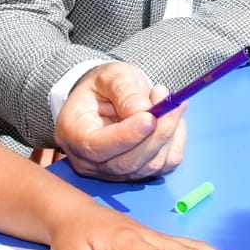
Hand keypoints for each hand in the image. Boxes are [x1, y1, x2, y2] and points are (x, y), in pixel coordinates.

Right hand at [54, 62, 184, 180]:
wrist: (110, 98)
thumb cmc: (105, 87)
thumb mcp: (110, 76)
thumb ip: (124, 90)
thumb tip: (142, 110)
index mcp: (74, 134)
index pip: (96, 147)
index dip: (125, 136)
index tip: (150, 118)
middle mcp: (90, 161)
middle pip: (127, 162)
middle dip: (156, 134)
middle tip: (170, 103)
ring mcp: (115, 172)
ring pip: (150, 166)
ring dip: (169, 134)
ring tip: (169, 103)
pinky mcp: (140, 173)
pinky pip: (166, 164)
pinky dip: (176, 141)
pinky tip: (173, 119)